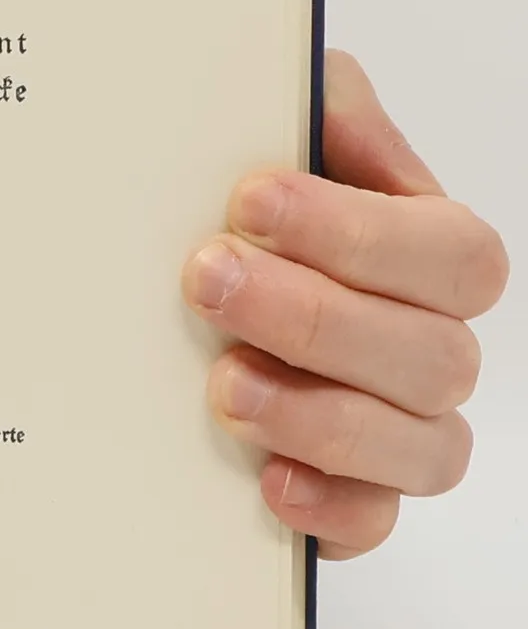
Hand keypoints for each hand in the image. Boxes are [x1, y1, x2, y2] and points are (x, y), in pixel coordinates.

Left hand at [182, 50, 506, 558]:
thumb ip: (313, 105)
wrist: (180, 286)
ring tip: (223, 385)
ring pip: (421, 449)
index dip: (356, 232)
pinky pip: (373, 523)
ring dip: (322, 418)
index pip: (449, 254)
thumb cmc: (240, 212)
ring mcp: (400, 432)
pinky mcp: (350, 498)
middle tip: (206, 280)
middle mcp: (433, 350)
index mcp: (432, 258)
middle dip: (313, 316)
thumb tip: (319, 106)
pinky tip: (266, 480)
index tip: (248, 201)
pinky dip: (330, 509)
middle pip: (431, 354)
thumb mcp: (269, 130)